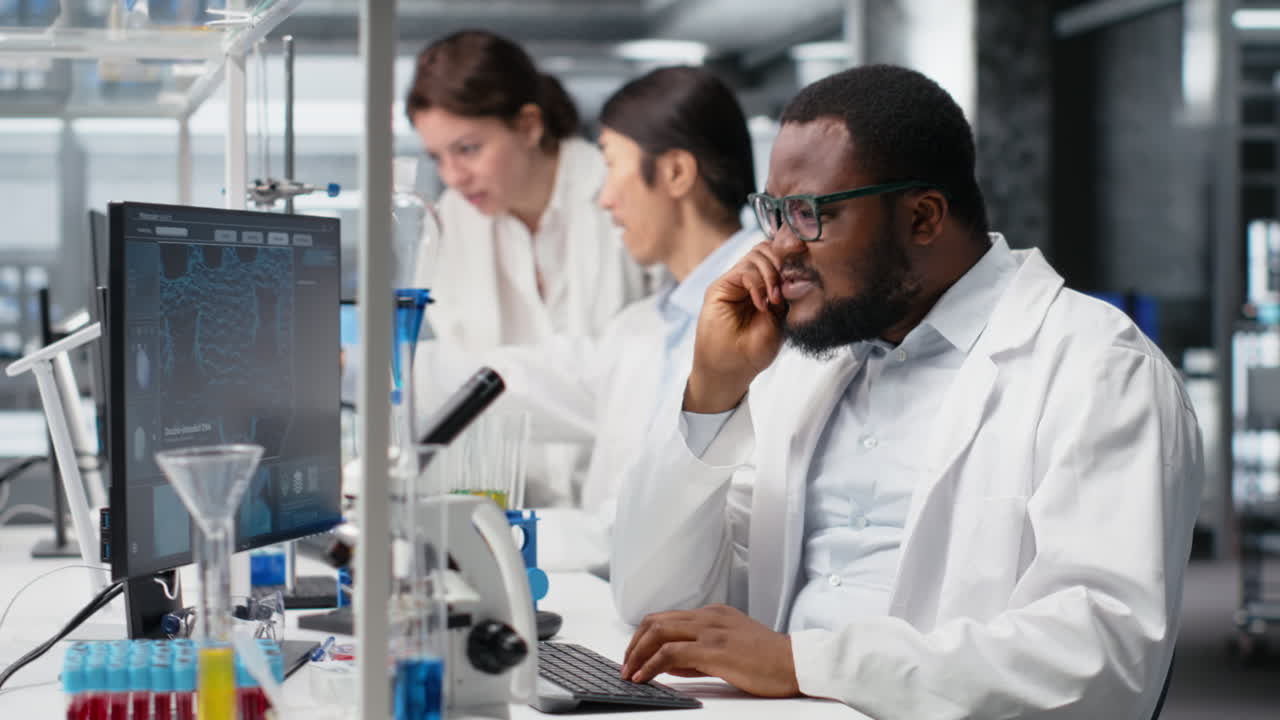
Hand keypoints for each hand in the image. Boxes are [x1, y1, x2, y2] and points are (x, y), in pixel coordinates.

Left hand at [620, 604, 799, 697]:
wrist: (797, 663)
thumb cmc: (770, 662)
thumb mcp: (731, 649)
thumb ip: (698, 654)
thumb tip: (668, 663)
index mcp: (714, 614)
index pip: (667, 618)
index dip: (644, 637)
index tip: (635, 656)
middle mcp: (709, 617)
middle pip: (656, 621)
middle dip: (634, 643)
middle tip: (626, 664)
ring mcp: (711, 631)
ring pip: (658, 632)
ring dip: (637, 653)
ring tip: (629, 673)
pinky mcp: (714, 650)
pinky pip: (670, 653)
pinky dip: (650, 664)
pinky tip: (644, 677)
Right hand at [684, 243, 787, 412]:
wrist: (731, 370)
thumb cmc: (755, 351)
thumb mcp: (782, 320)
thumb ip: (788, 294)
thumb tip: (800, 272)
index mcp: (766, 286)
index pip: (779, 256)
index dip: (793, 257)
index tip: (806, 268)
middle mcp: (749, 280)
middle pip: (768, 248)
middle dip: (783, 262)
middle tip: (788, 287)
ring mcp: (734, 282)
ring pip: (757, 255)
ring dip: (771, 274)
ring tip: (775, 300)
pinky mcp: (720, 288)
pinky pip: (744, 271)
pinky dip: (757, 283)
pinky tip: (762, 304)